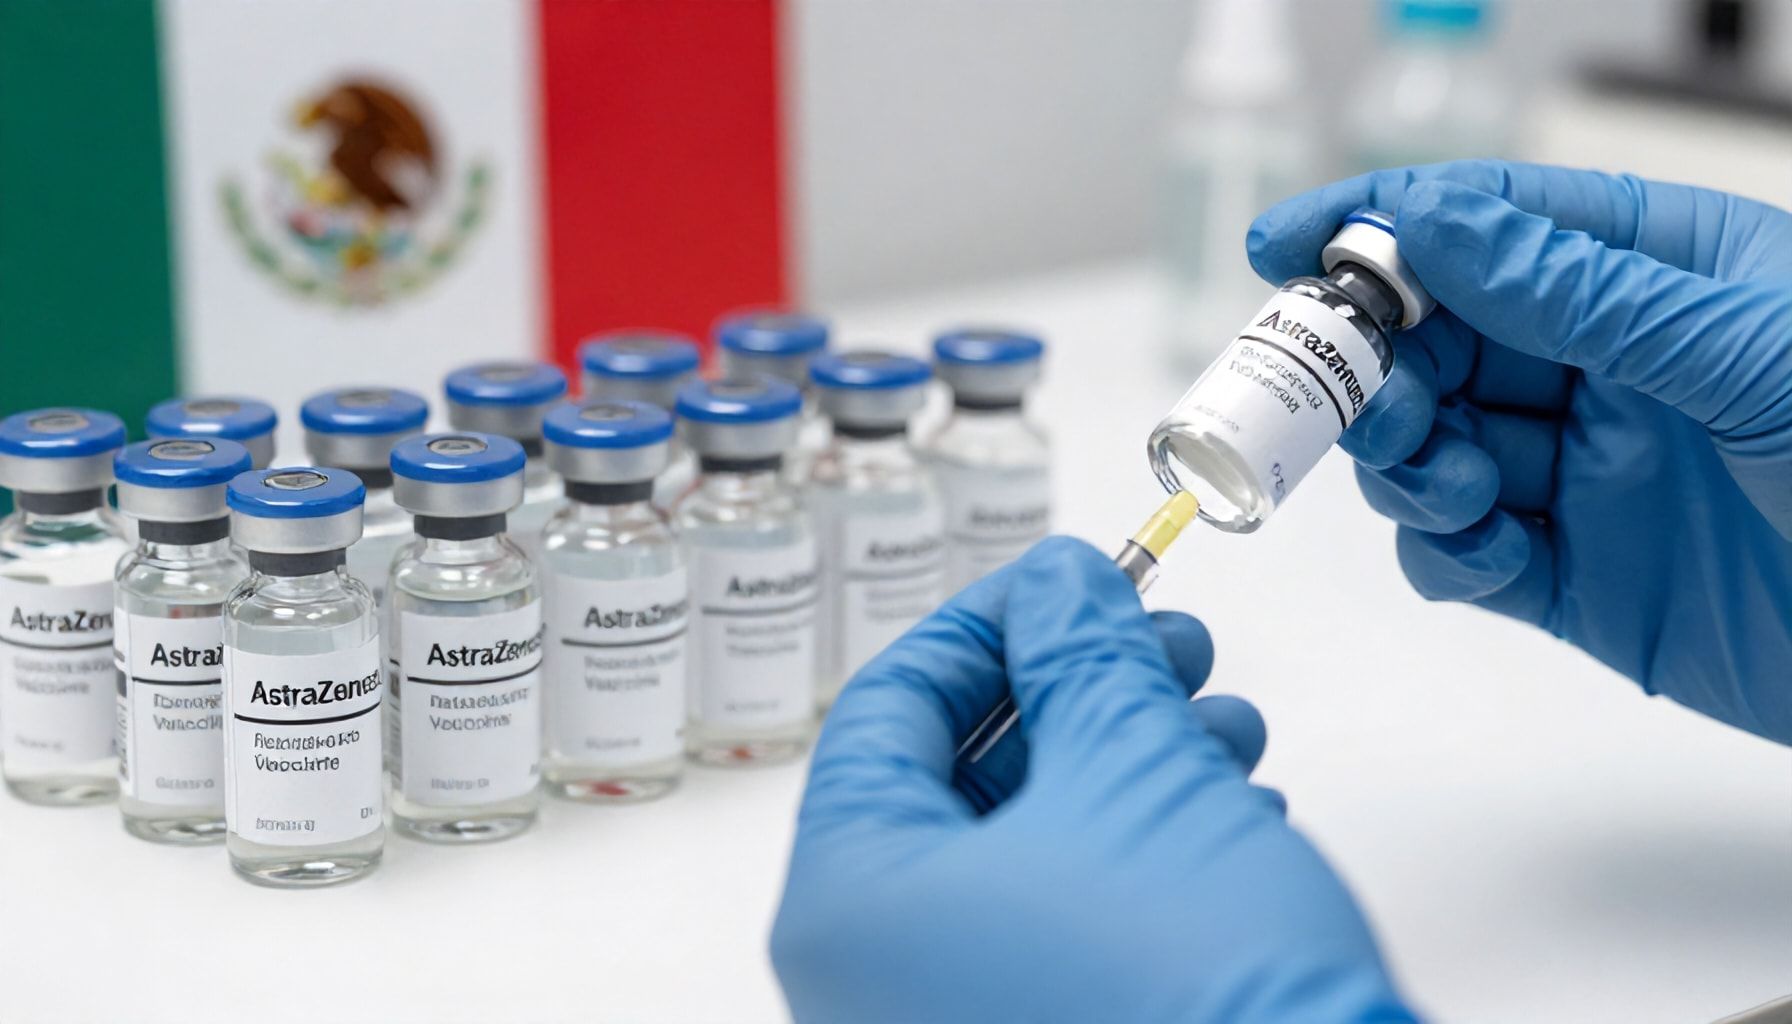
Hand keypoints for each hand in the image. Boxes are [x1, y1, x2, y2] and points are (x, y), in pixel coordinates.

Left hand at [771, 539, 1414, 1023]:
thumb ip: (1082, 655)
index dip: (985, 625)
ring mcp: (947, 1019)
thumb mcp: (1132, 774)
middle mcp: (871, 979)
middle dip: (1081, 691)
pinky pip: (1060, 921)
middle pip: (963, 780)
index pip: (887, 712)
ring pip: (1027, 848)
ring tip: (1223, 717)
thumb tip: (1058, 582)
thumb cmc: (1191, 989)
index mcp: (847, 903)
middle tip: (1166, 639)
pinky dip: (1138, 850)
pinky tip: (1228, 803)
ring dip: (1129, 761)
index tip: (1062, 580)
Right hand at [1249, 160, 1791, 743]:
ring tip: (1451, 476)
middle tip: (1362, 393)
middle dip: (1382, 361)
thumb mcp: (1743, 353)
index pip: (1494, 224)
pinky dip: (1444, 548)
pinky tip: (1483, 546)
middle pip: (1440, 339)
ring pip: (1431, 445)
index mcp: (1659, 276)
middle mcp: (1608, 367)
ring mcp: (1584, 473)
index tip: (1288, 243)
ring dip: (1409, 458)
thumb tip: (1435, 224)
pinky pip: (1461, 551)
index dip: (1385, 225)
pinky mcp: (1570, 577)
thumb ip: (1575, 290)